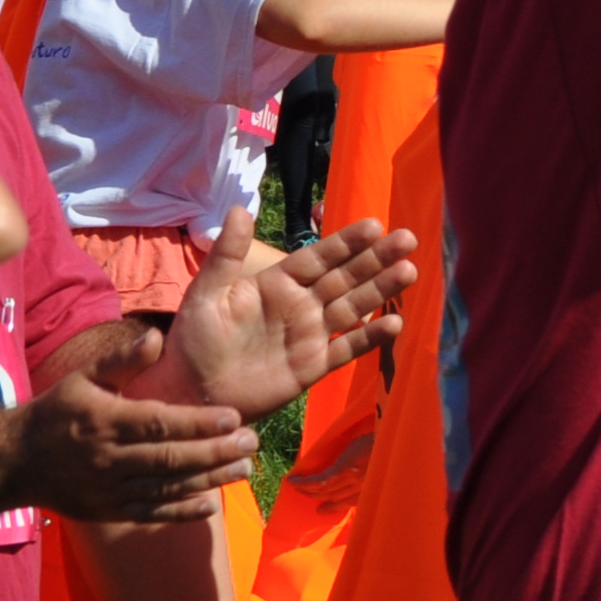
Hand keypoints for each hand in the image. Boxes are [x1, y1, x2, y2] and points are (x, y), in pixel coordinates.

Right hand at [2, 356, 248, 522]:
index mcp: (105, 422)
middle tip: (251, 443)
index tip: (234, 418)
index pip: (159, 424)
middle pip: (170, 458)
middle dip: (215, 452)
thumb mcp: (83, 378)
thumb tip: (157, 336)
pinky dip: (182, 511)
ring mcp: (107, 490)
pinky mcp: (107, 511)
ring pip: (166, 487)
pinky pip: (150, 513)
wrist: (15, 461)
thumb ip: (122, 360)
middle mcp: (107, 458)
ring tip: (243, 469)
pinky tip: (211, 504)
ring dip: (209, 480)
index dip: (199, 423)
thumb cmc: (57, 412)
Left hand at [165, 210, 416, 420]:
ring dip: (381, 290)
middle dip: (376, 259)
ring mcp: (310, 334)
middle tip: (408, 239)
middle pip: (345, 277)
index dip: (346, 242)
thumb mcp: (206, 294)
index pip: (318, 257)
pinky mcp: (314, 365)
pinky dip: (370, 337)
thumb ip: (227, 255)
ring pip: (353, 307)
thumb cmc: (194, 341)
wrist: (191, 392)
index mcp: (277, 283)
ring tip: (409, 272)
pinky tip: (395, 323)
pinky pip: (347, 348)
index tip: (375, 225)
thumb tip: (239, 209)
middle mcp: (300, 304)